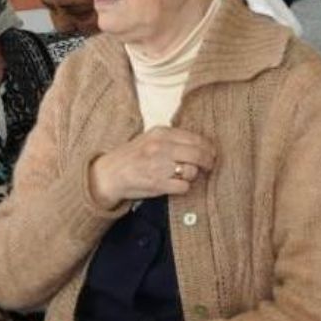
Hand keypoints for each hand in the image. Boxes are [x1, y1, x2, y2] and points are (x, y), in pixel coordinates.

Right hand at [89, 127, 217, 207]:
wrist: (109, 174)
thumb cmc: (133, 156)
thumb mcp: (151, 138)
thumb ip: (173, 138)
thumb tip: (202, 143)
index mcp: (161, 133)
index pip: (195, 138)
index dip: (208, 147)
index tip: (211, 152)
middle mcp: (160, 147)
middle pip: (198, 154)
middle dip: (208, 161)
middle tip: (209, 165)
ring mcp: (159, 165)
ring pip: (192, 171)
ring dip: (193, 175)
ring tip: (185, 175)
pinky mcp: (157, 183)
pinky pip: (183, 186)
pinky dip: (184, 187)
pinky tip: (176, 185)